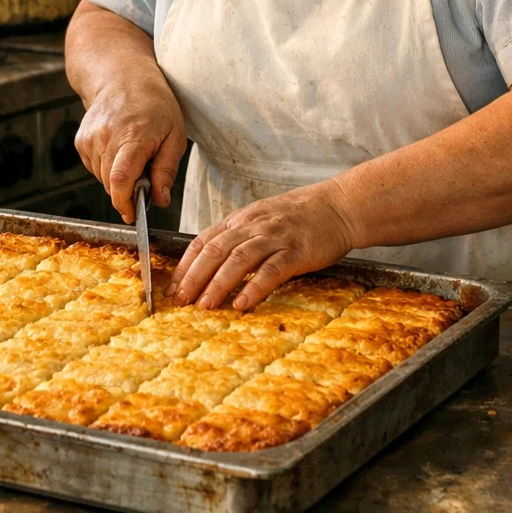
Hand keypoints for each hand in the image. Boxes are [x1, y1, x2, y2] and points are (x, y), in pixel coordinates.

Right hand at [75, 74, 185, 223]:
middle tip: (144, 177)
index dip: (125, 203)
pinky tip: (118, 150)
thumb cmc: (155, 105)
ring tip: (132, 156)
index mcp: (134, 136)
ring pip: (102, 178)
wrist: (123, 77)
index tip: (133, 215)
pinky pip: (93, 168)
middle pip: (111, 183)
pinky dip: (106, 168)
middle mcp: (107, 137)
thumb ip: (167, 170)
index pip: (121, 179)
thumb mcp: (175, 135)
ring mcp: (91, 138)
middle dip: (127, 192)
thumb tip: (160, 200)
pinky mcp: (81, 140)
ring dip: (117, 179)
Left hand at [169, 181, 360, 310]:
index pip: (204, 240)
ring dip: (217, 284)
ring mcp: (274, 238)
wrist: (338, 206)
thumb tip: (214, 262)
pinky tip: (242, 303)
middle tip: (180, 300)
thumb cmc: (301, 216)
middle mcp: (253, 226)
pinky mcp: (295, 251)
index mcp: (241, 220)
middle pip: (215, 250)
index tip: (173, 287)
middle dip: (194, 277)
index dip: (186, 265)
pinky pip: (271, 270)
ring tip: (204, 306)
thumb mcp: (262, 219)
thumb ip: (240, 237)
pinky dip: (254, 287)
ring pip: (238, 259)